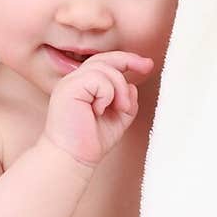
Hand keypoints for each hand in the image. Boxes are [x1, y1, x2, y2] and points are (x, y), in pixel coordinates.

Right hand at [42, 52, 154, 168]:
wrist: (73, 158)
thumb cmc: (89, 142)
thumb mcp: (118, 119)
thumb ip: (126, 101)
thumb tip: (133, 85)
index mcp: (83, 85)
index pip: (105, 62)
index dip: (127, 60)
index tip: (147, 64)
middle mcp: (74, 80)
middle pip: (104, 58)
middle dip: (129, 60)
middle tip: (147, 67)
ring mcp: (70, 83)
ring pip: (104, 68)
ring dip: (120, 88)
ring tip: (120, 108)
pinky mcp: (69, 88)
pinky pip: (98, 78)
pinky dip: (107, 94)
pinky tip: (100, 110)